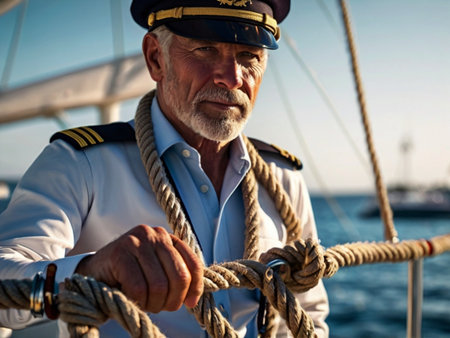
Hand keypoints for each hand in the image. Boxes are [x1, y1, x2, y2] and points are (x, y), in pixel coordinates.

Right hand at [75, 225, 203, 312]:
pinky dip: (139, 301)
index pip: (193, 263)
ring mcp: (136, 241)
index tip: (189, 303)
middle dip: (173, 299)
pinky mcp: (119, 254)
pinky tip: (133, 300)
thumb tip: (193, 299)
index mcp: (167, 238)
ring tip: (146, 304)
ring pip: (160, 284)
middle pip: (180, 276)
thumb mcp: (156, 270)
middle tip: (162, 307)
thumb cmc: (128, 275)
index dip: (195, 287)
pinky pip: (138, 287)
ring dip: (155, 303)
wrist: (93, 272)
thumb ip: (175, 275)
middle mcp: (154, 234)